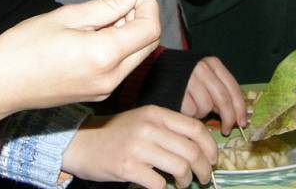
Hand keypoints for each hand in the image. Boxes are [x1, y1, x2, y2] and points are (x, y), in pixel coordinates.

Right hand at [0, 0, 160, 128]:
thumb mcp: (67, 16)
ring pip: (136, 54)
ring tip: (102, 12)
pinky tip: (95, 32)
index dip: (147, 3)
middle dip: (141, 15)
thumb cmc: (23, 47)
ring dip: (130, 30)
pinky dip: (118, 46)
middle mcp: (111, 78)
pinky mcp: (97, 94)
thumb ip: (107, 4)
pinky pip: (121, 67)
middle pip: (148, 42)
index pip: (150, 27)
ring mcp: (105, 90)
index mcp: (105, 56)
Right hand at [61, 106, 217, 188]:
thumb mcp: (144, 120)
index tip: (213, 159)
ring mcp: (138, 147)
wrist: (82, 142)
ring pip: (180, 167)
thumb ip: (169, 129)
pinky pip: (158, 183)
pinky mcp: (127, 167)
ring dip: (186, 180)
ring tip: (183, 183)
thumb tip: (200, 149)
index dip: (211, 146)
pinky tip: (163, 187)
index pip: (196, 128)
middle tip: (204, 177)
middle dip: (204, 168)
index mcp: (157, 113)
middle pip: (192, 150)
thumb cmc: (117, 133)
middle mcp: (149, 127)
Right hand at [181, 57, 246, 133]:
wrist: (158, 71)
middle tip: (227, 130)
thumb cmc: (187, 77)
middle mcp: (202, 69)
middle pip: (222, 99)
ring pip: (206, 106)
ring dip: (204, 114)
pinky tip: (186, 107)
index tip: (242, 122)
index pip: (232, 88)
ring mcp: (189, 79)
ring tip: (196, 108)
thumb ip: (220, 90)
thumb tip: (236, 115)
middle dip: (228, 118)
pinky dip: (191, 114)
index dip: (240, 108)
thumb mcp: (206, 76)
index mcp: (213, 63)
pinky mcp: (177, 91)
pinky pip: (191, 111)